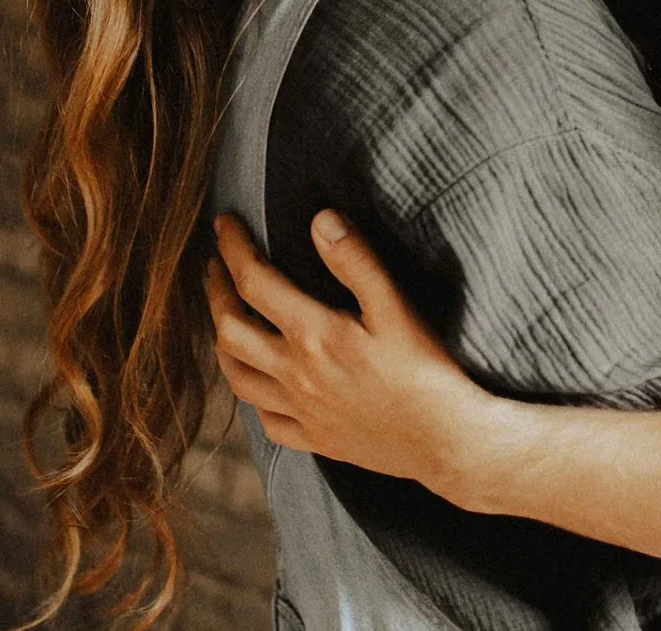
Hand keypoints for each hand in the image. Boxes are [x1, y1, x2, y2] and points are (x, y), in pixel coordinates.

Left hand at [205, 212, 495, 490]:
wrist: (445, 440)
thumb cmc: (426, 371)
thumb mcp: (396, 308)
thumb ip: (355, 262)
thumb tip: (319, 220)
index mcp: (313, 335)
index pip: (254, 282)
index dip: (233, 248)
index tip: (224, 224)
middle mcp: (295, 375)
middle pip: (230, 330)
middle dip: (215, 292)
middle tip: (215, 267)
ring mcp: (301, 411)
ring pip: (237, 377)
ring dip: (222, 342)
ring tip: (225, 319)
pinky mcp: (315, 438)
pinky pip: (266, 420)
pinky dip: (254, 397)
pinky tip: (262, 384)